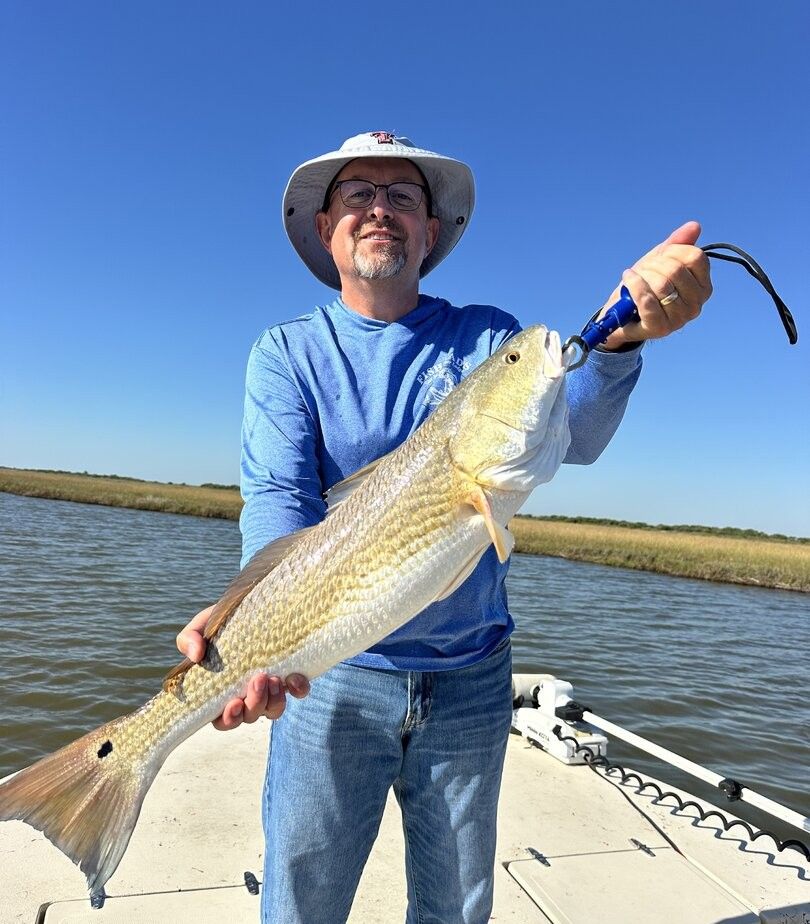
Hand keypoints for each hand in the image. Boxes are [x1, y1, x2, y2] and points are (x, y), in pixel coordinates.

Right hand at [176, 605, 310, 730]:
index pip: (224, 720)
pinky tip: (295, 678)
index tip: (234, 703)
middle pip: (250, 717)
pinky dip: (299, 689)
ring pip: (274, 710)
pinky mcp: (291, 675)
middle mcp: (247, 695)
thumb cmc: (221, 622)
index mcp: (223, 691)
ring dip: (275, 701)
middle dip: (255, 704)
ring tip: (275, 678)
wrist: (252, 605)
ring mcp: (270, 687)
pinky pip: (299, 691)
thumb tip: (195, 655)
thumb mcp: (202, 626)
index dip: (229, 719)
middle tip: (258, 679)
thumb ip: (189, 638)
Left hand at [599, 221, 712, 349]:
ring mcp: (680, 318)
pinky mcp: (660, 328)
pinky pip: (647, 300)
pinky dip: (634, 285)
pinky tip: (627, 279)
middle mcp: (696, 304)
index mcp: (703, 286)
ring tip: (634, 279)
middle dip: (653, 265)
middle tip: (643, 271)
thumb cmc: (644, 286)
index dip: (672, 251)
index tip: (659, 258)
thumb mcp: (659, 261)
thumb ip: (677, 244)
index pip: (695, 257)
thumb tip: (694, 226)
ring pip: (662, 284)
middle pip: (676, 269)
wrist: (621, 313)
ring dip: (642, 276)